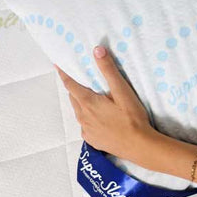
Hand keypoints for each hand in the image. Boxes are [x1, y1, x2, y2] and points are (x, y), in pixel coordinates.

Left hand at [55, 45, 153, 162]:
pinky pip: (85, 126)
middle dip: (74, 88)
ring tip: (91, 99)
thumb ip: (109, 71)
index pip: (71, 85)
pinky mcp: (93, 141)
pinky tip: (99, 119)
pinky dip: (88, 118)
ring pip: (79, 112)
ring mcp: (86, 130)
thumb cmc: (132, 117)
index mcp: (88, 103)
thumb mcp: (122, 91)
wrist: (139, 146)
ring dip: (81, 103)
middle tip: (79, 80)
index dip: (64, 74)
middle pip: (74, 98)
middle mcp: (83, 117)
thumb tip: (97, 50)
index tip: (57, 66)